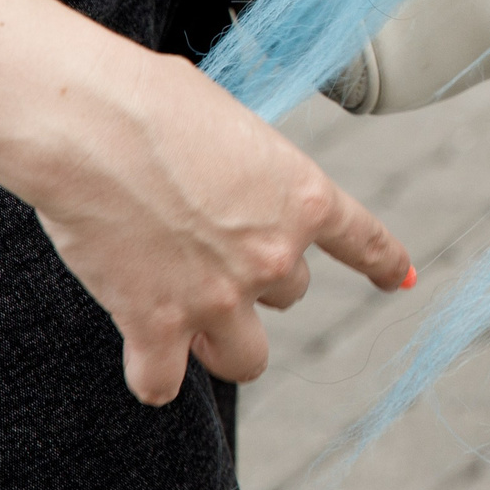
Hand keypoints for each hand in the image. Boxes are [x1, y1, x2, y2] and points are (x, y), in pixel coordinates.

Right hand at [24, 44, 411, 404]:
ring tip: (187, 320)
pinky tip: (143, 359)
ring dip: (221, 343)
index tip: (398, 278)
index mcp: (306, 198)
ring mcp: (218, 298)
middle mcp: (274, 256)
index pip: (366, 242)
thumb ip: (250, 174)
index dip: (384, 263)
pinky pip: (161, 384)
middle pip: (290, 295)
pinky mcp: (155, 325)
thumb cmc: (155, 104)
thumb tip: (234, 188)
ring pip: (245, 359)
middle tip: (205, 252)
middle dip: (255, 281)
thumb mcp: (235, 128)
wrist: (91, 126)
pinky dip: (153, 376)